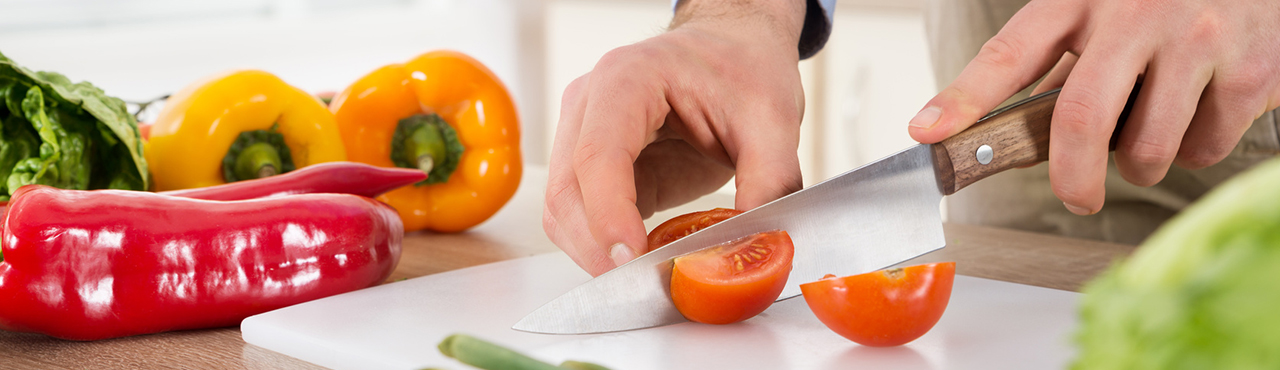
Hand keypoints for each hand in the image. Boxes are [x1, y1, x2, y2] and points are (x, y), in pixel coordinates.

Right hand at [544, 0, 807, 275]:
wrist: (730, 48)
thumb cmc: (741, 67)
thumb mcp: (772, 118)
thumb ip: (770, 181)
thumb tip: (759, 244)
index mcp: (627, 79)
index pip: (598, 155)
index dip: (609, 214)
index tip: (633, 258)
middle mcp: (589, 104)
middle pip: (567, 191)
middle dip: (599, 247)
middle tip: (646, 283)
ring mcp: (582, 135)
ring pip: (562, 210)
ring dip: (595, 252)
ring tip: (648, 274)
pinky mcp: (593, 167)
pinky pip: (580, 217)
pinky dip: (602, 246)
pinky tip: (643, 256)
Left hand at [909, 0, 1279, 214]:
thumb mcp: (1100, 8)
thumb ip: (1060, 61)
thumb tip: (1007, 137)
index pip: (1009, 53)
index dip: (963, 98)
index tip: (926, 133)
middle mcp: (1137, 14)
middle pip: (1080, 118)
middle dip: (1070, 177)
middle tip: (1076, 196)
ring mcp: (1197, 41)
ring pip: (1145, 148)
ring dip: (1138, 164)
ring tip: (1148, 130)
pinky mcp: (1250, 72)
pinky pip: (1204, 148)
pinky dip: (1195, 150)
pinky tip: (1199, 110)